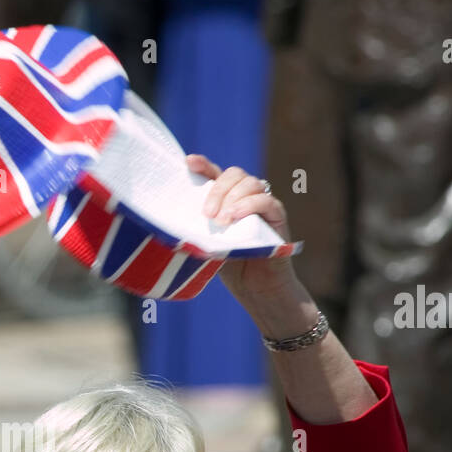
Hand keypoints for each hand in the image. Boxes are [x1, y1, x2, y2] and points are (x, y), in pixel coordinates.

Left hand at [185, 154, 297, 307]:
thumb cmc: (231, 265)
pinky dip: (249, 205)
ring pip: (251, 183)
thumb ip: (199, 227)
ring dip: (233, 199)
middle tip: (207, 214)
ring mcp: (263, 204)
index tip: (189, 162)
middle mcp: (246, 196)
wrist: (256, 289)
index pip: (215, 173)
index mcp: (227, 198)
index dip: (203, 164)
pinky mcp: (278, 216)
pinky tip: (235, 218)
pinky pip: (266, 201)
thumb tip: (173, 220)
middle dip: (217, 190)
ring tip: (221, 221)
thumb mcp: (208, 242)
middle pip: (234, 174)